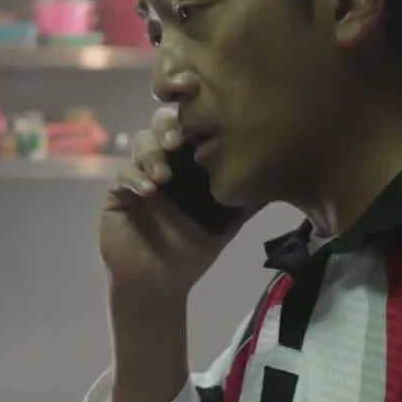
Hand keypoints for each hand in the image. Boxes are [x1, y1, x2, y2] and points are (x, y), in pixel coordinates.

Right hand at [99, 106, 249, 305]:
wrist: (160, 283)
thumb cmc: (193, 251)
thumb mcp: (227, 224)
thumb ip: (247, 201)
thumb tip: (281, 179)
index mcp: (190, 163)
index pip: (193, 127)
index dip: (197, 118)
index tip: (209, 121)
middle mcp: (166, 161)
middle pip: (162, 124)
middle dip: (169, 126)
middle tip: (178, 141)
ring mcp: (140, 174)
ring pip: (141, 143)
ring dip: (152, 153)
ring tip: (164, 176)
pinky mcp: (120, 192)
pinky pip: (123, 174)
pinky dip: (135, 177)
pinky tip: (148, 191)